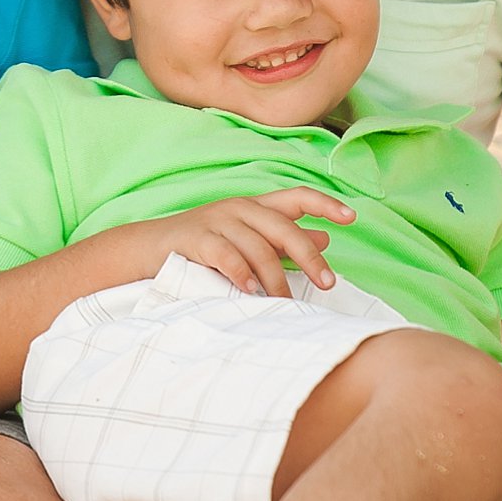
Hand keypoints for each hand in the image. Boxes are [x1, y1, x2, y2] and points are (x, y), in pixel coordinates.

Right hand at [166, 187, 355, 298]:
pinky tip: (251, 292)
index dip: (326, 204)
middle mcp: (240, 208)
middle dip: (310, 257)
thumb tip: (326, 238)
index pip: (298, 197)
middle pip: (285, 228)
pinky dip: (241, 275)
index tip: (352, 217)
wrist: (149, 247)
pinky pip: (226, 256)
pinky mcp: (197, 238)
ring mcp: (218, 221)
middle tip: (327, 284)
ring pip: (258, 247)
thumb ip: (284, 240)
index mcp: (256, 206)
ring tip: (285, 303)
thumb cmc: (204, 245)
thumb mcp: (248, 238)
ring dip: (276, 279)